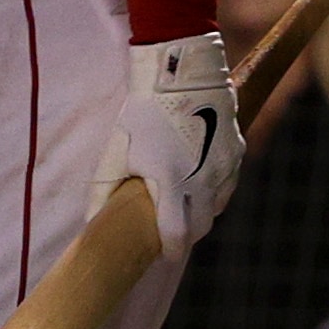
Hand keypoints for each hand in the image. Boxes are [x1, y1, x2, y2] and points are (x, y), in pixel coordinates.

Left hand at [96, 32, 243, 259]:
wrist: (181, 73)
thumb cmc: (143, 112)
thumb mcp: (117, 149)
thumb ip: (104, 188)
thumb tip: (92, 219)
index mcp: (172, 182)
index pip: (177, 233)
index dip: (171, 248)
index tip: (165, 254)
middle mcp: (203, 179)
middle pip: (202, 224)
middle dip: (188, 232)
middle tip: (174, 232)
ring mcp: (224, 166)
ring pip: (217, 204)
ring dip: (203, 211)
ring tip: (186, 206)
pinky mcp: (237, 151)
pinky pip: (229, 183)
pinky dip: (216, 189)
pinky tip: (202, 183)